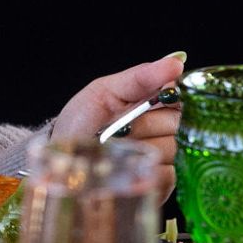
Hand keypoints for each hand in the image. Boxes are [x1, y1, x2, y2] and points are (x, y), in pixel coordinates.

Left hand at [51, 52, 184, 200]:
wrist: (61, 157)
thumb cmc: (80, 121)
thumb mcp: (104, 91)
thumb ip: (141, 77)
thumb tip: (177, 60)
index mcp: (154, 101)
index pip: (181, 95)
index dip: (168, 97)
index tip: (148, 102)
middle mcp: (164, 128)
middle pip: (179, 122)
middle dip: (148, 123)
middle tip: (122, 126)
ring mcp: (164, 155)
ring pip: (173, 147)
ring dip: (142, 147)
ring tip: (117, 146)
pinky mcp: (161, 182)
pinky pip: (167, 173)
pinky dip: (144, 169)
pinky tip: (125, 165)